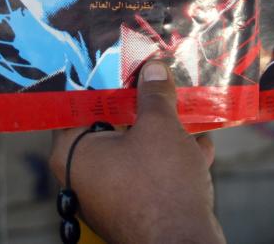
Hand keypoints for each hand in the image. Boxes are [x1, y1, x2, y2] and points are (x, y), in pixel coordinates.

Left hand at [49, 62, 223, 243]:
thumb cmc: (160, 186)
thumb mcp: (160, 126)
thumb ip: (154, 93)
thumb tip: (153, 69)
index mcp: (72, 153)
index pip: (77, 104)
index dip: (102, 80)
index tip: (122, 63)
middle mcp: (83, 176)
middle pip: (111, 127)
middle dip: (142, 107)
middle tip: (158, 83)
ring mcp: (109, 196)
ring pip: (135, 151)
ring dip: (163, 132)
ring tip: (188, 111)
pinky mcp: (134, 209)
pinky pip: (149, 174)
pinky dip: (171, 159)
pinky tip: (200, 145)